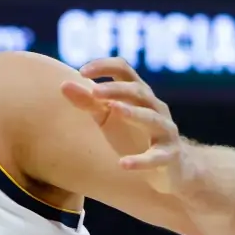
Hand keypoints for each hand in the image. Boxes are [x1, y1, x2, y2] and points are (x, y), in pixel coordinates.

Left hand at [59, 58, 187, 193]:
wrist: (171, 168)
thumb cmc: (134, 137)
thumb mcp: (108, 118)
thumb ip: (89, 102)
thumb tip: (63, 85)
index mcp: (139, 95)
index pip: (124, 70)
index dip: (105, 66)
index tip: (82, 71)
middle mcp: (155, 108)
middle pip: (138, 91)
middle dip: (116, 90)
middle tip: (94, 91)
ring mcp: (165, 131)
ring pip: (152, 118)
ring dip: (133, 113)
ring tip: (114, 110)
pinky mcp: (169, 156)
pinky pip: (156, 157)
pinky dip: (140, 161)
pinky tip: (123, 164)